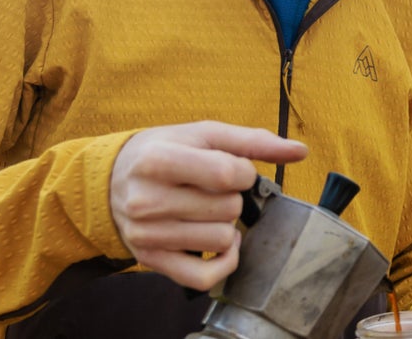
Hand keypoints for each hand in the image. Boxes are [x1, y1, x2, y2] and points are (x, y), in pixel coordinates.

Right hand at [108, 121, 306, 289]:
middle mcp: (145, 200)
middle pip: (228, 208)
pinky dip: (223, 262)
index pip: (226, 174)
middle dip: (231, 197)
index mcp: (157, 160)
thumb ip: (253, 141)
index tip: (231, 169)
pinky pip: (204, 276)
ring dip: (225, 225)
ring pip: (221, 240)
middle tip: (209, 190)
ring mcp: (146, 234)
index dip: (243, 172)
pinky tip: (218, 243)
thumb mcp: (203, 134)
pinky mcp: (151, 260)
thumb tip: (300, 151)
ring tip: (204, 210)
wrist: (112, 180)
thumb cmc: (164, 152)